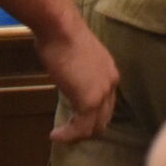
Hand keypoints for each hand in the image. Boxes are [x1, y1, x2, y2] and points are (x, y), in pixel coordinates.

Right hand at [42, 22, 120, 143]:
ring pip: (94, 127)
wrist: (60, 28)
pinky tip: (55, 135)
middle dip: (87, 129)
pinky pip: (80, 128)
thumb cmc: (62, 34)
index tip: (76, 120)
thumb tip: (67, 76)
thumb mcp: (75, 56)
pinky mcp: (88, 101)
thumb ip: (78, 70)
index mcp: (109, 72)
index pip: (106, 103)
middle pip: (104, 118)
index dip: (92, 115)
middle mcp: (110, 84)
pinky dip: (67, 135)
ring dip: (76, 135)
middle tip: (69, 134)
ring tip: (61, 136)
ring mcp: (102, 93)